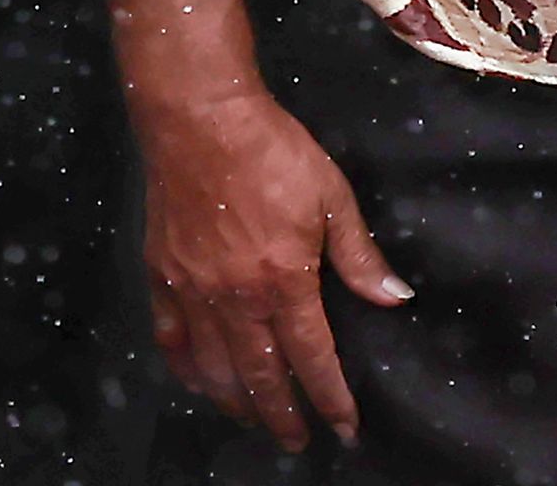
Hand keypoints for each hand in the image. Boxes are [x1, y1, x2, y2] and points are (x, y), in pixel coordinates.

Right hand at [137, 83, 409, 451]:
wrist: (198, 114)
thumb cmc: (270, 150)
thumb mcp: (331, 196)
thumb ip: (360, 254)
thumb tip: (395, 298)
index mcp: (284, 280)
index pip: (313, 359)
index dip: (331, 400)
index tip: (345, 428)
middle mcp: (236, 296)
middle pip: (261, 376)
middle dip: (283, 416)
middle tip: (296, 441)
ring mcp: (193, 287)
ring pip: (214, 366)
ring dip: (236, 400)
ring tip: (252, 419)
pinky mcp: (161, 271)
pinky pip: (170, 335)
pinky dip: (184, 365)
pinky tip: (197, 379)